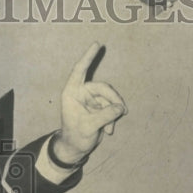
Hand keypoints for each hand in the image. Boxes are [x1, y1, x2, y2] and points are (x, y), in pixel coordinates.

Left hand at [52, 42, 126, 164]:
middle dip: (113, 100)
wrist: (75, 149)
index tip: (97, 44)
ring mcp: (91, 99)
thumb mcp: (89, 127)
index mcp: (72, 93)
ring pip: (110, 98)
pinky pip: (112, 107)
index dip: (88, 57)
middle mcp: (81, 93)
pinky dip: (113, 118)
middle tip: (121, 113)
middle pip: (103, 88)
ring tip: (110, 128)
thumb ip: (105, 115)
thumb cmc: (75, 137)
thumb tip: (120, 107)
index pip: (80, 71)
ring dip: (113, 113)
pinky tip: (109, 130)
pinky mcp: (99, 106)